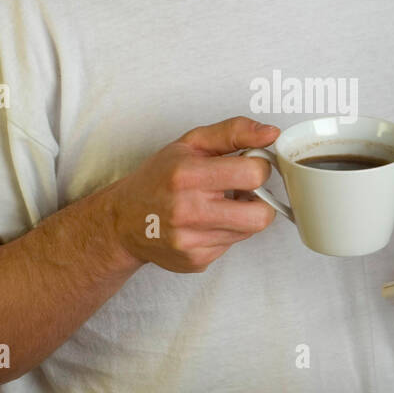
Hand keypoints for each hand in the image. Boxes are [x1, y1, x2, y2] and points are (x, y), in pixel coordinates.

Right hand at [108, 117, 280, 271]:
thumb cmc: (159, 177)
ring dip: (242, 216)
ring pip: (248, 231)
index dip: (259, 167)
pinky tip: (205, 223)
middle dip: (261, 201)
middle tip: (244, 191)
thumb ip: (234, 132)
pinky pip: (230, 246)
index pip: (254, 174)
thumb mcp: (191, 143)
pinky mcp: (194, 261)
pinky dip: (225, 233)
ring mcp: (191, 240)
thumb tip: (271, 133)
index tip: (248, 166)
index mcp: (188, 174)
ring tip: (219, 205)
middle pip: (261, 215)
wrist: (122, 220)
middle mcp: (188, 210)